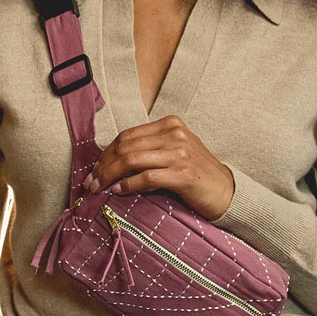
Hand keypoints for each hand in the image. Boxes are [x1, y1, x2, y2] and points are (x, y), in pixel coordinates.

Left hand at [82, 114, 234, 220]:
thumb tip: (110, 161)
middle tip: (90, 183)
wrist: (226, 191)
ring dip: (110, 176)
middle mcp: (174, 134)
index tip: (94, 170)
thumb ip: (148, 150)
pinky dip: (128, 185)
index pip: (127, 136)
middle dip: (103, 166)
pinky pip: (147, 177)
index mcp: (170, 124)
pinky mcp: (183, 173)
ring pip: (132, 160)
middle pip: (126, 147)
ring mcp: (180, 153)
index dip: (106, 153)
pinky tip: (118, 191)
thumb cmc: (196, 174)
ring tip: (99, 189)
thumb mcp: (173, 152)